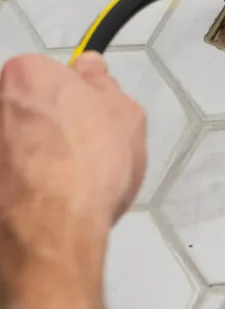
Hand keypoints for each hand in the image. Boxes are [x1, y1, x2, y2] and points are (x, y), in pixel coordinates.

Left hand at [0, 53, 143, 308]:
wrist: (51, 238)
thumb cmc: (92, 168)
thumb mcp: (128, 117)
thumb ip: (105, 85)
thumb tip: (89, 70)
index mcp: (26, 73)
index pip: (47, 73)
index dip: (72, 96)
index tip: (88, 118)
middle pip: (22, 107)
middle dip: (44, 124)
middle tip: (76, 152)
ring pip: (11, 144)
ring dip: (27, 156)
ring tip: (57, 186)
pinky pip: (6, 176)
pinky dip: (15, 185)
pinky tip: (37, 205)